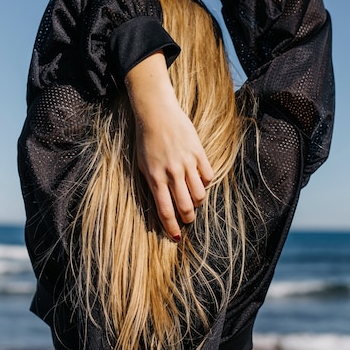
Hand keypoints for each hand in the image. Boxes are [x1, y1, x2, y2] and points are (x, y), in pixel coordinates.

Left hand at [125, 52, 212, 240]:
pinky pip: (208, 176)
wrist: (157, 112)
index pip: (165, 210)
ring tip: (193, 200)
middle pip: (186, 206)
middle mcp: (172, 172)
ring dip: (197, 202)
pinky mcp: (198, 151)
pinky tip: (199, 181)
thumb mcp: (142, 164)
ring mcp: (187, 162)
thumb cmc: (146, 139)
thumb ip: (151, 185)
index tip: (176, 237)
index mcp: (155, 177)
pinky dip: (205, 183)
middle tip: (188, 219)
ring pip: (200, 194)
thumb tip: (161, 206)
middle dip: (188, 218)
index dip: (171, 227)